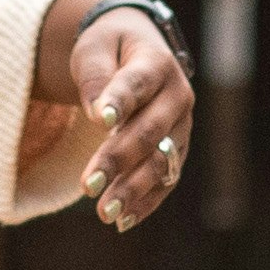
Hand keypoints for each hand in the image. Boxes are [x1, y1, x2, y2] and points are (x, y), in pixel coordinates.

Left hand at [54, 0, 192, 233]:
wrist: (135, 53)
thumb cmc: (108, 50)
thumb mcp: (93, 48)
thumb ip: (94, 75)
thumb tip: (97, 111)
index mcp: (157, 62)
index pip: (137, 84)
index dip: (120, 101)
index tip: (98, 119)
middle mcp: (177, 96)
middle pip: (150, 131)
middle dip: (118, 160)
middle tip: (88, 185)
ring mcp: (181, 127)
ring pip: (162, 162)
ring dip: (133, 189)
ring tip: (104, 211)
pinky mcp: (177, 151)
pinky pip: (166, 181)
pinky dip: (147, 202)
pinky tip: (123, 221)